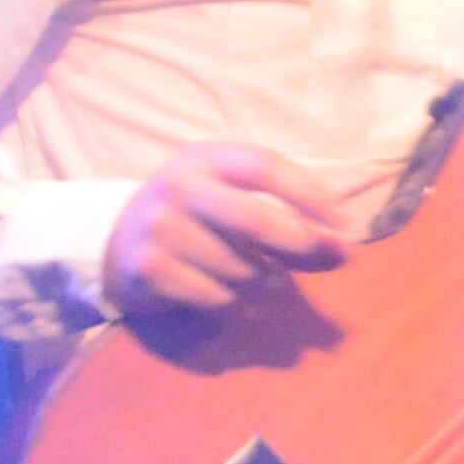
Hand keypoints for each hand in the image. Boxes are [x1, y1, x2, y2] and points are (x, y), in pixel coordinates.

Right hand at [104, 142, 351, 314]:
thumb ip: (293, 224)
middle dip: (296, 242)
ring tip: (254, 275)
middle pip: (252, 217)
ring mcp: (160, 228)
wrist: (117, 243)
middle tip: (319, 255)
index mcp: (207, 158)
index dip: (310, 195)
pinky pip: (216, 298)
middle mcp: (180, 187)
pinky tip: (223, 293)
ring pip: (240, 268)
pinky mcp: (149, 269)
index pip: (266, 167)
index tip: (343, 223)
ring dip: (262, 280)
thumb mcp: (236, 204)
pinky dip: (233, 305)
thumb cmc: (197, 219)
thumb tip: (346, 250)